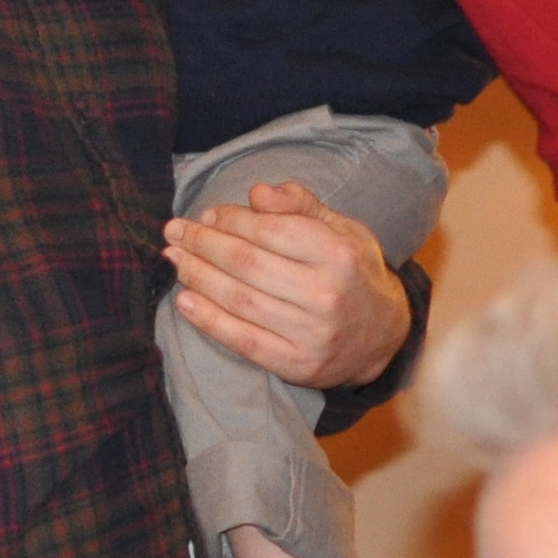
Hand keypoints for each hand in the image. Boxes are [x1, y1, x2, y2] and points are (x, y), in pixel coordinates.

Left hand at [166, 179, 408, 389]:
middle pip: (247, 264)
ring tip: (174, 260)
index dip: (230, 220)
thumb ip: (300, 205)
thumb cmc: (354, 271)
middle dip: (203, 244)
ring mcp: (310, 334)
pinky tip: (184, 301)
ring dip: (197, 277)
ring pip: (239, 300)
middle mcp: (325, 294)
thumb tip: (257, 192)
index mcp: (337, 253)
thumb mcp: (341, 228)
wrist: (384, 334)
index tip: (205, 215)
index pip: (269, 230)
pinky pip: (242, 340)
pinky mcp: (296, 364)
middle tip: (174, 232)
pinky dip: (208, 320)